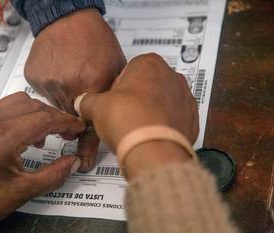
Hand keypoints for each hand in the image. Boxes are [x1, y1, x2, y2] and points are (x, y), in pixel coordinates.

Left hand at [0, 92, 84, 232]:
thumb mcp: (22, 191)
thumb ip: (54, 174)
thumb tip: (73, 162)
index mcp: (1, 138)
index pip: (44, 118)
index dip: (67, 122)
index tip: (79, 127)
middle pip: (34, 105)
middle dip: (55, 116)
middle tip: (68, 132)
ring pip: (19, 101)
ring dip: (39, 112)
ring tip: (49, 133)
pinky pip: (5, 108)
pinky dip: (22, 114)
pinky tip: (27, 135)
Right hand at [24, 8, 125, 171]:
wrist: (68, 17)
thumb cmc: (95, 39)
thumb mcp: (115, 68)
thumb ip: (111, 97)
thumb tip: (107, 122)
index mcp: (94, 83)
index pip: (90, 126)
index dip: (86, 147)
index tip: (82, 162)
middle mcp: (69, 86)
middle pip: (70, 119)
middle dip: (76, 116)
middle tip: (80, 102)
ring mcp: (49, 82)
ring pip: (56, 107)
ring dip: (65, 100)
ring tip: (72, 78)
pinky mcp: (34, 78)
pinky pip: (44, 95)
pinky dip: (53, 89)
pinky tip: (61, 73)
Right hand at [78, 53, 198, 178]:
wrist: (152, 149)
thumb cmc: (129, 121)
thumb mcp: (96, 106)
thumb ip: (88, 101)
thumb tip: (83, 103)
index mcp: (150, 63)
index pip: (128, 70)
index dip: (117, 88)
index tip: (112, 100)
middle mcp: (172, 77)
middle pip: (147, 85)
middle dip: (135, 99)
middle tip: (122, 114)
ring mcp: (185, 99)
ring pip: (162, 102)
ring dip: (150, 112)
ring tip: (136, 127)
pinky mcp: (191, 120)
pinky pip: (174, 120)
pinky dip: (163, 126)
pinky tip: (149, 135)